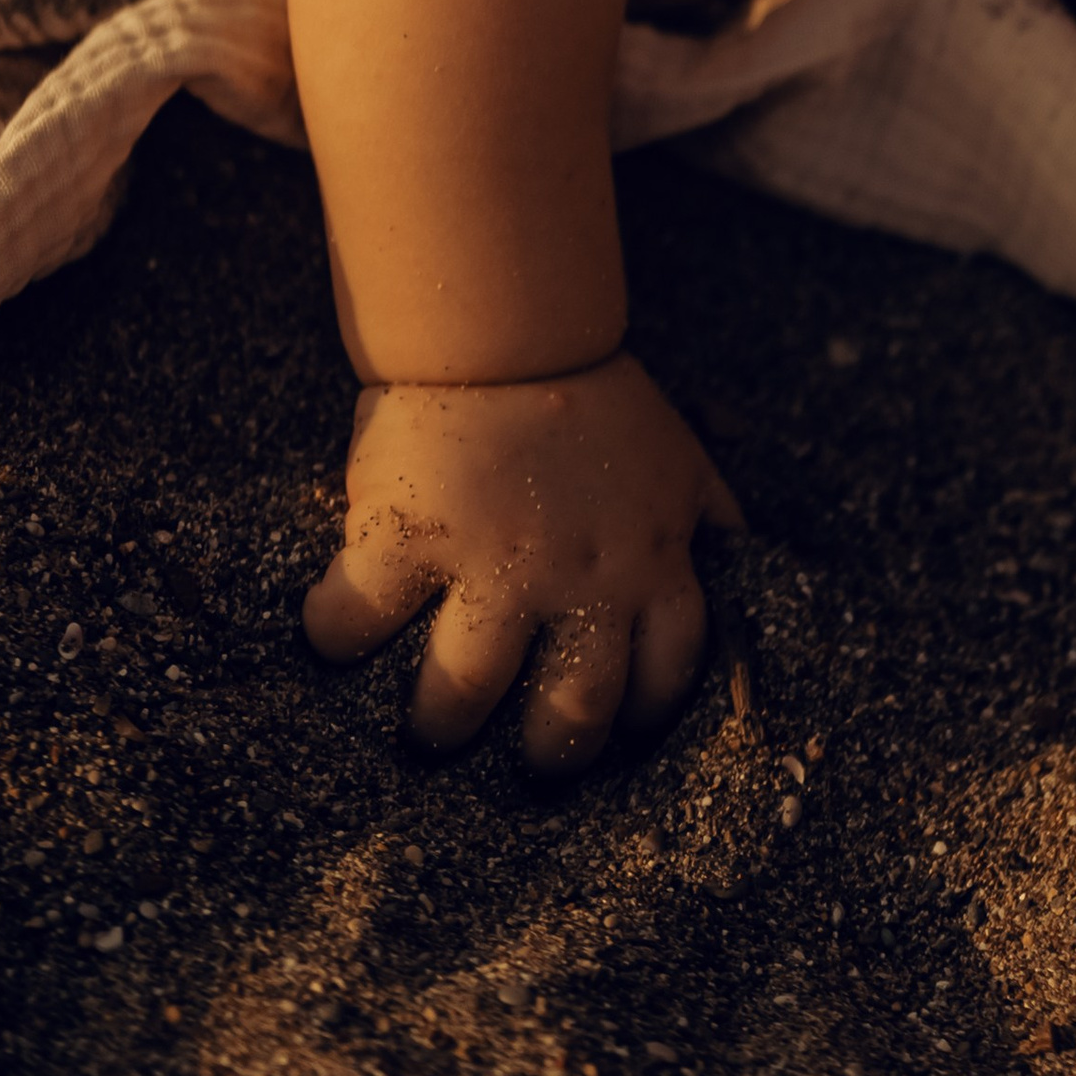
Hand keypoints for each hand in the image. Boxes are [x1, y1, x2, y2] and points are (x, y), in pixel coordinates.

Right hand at [302, 354, 742, 772]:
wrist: (506, 320)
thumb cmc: (592, 392)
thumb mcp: (674, 454)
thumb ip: (703, 515)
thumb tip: (743, 561)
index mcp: (649, 561)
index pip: (667, 672)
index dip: (641, 713)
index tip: (613, 726)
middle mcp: (579, 578)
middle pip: (573, 708)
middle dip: (548, 751)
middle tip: (516, 755)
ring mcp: (492, 564)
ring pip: (463, 692)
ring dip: (441, 722)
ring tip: (429, 725)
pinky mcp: (408, 538)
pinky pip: (357, 620)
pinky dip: (335, 634)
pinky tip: (331, 636)